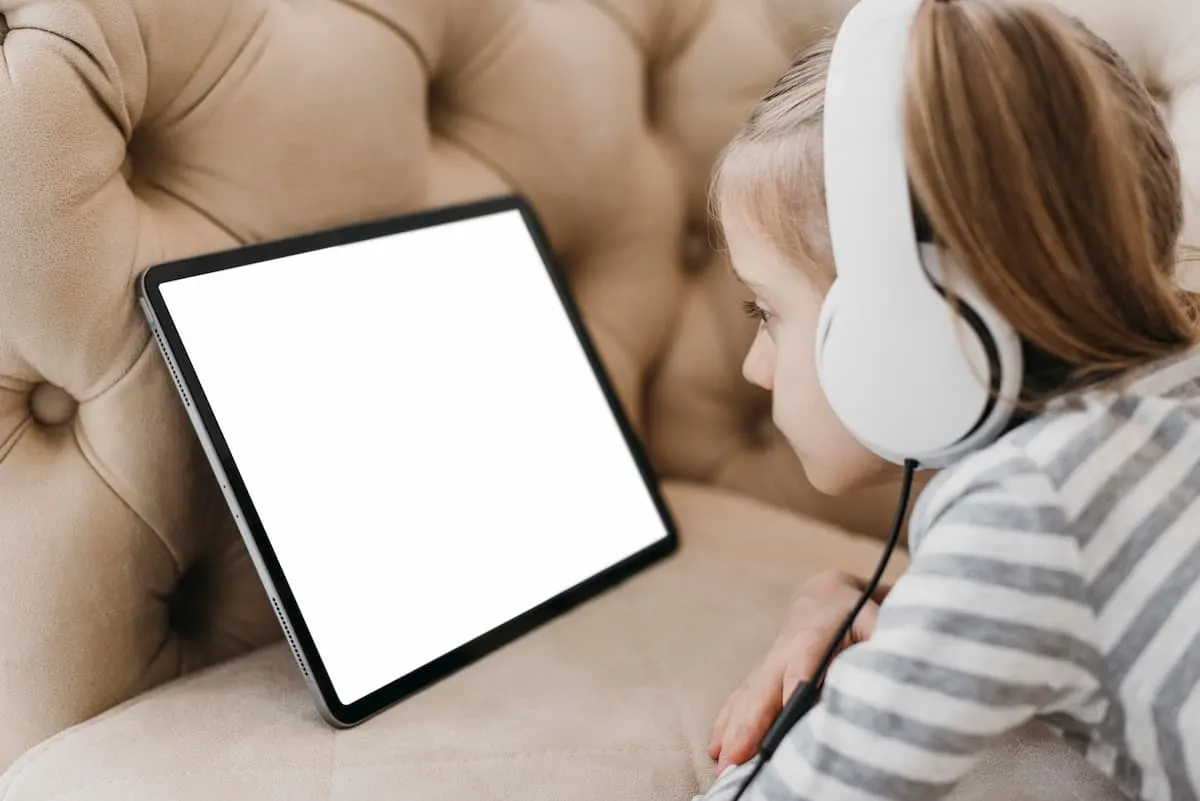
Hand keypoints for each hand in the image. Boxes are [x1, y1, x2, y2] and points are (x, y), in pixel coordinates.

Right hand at [708, 570, 889, 772]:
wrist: (824, 596)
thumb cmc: (857, 610)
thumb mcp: (875, 619)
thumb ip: (881, 640)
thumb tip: (891, 667)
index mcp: (812, 640)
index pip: (801, 671)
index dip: (792, 694)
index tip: (782, 721)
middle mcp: (782, 654)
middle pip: (763, 692)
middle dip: (749, 726)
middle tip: (736, 758)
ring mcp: (768, 666)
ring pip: (747, 699)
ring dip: (733, 730)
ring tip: (722, 762)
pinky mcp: (762, 676)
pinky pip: (740, 700)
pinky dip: (726, 723)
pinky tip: (716, 748)